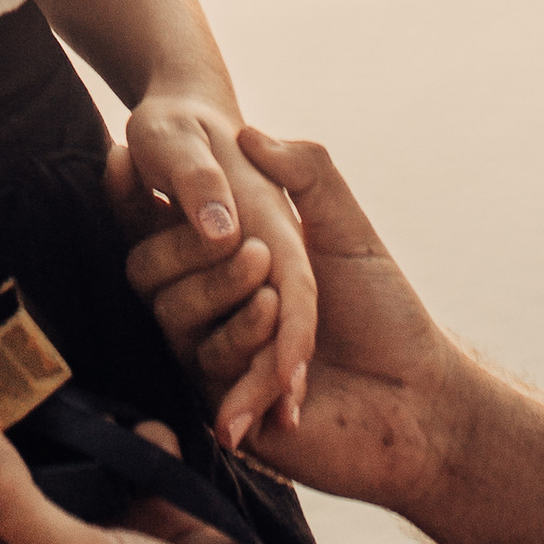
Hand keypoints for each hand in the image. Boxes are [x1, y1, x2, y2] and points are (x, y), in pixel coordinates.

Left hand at [0, 415, 320, 543]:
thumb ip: (15, 501)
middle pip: (41, 482)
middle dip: (41, 436)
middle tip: (35, 376)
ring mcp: (123, 539)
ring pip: (95, 468)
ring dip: (98, 435)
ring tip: (95, 401)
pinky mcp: (169, 520)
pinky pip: (146, 465)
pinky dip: (150, 443)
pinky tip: (153, 436)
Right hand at [125, 130, 460, 509]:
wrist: (418, 393)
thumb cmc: (384, 305)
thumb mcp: (346, 226)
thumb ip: (306, 172)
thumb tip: (248, 136)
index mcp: (229, 257)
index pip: (157, 222)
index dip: (133, 191)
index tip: (125, 154)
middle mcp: (212, 304)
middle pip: (152, 271)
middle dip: (190, 250)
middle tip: (250, 247)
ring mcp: (216, 355)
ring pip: (175, 319)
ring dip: (223, 300)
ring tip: (274, 297)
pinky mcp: (230, 407)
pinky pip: (210, 376)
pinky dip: (245, 358)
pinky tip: (284, 360)